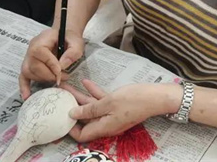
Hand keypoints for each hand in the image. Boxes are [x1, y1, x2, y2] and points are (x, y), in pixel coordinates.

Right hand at [19, 28, 83, 98]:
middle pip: (34, 65)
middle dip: (49, 75)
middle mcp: (31, 48)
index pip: (40, 53)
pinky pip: (22, 77)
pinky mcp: (29, 65)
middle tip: (63, 77)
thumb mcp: (77, 42)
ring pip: (29, 72)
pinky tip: (27, 96)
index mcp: (42, 39)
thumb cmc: (70, 38)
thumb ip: (72, 52)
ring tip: (57, 79)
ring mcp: (28, 57)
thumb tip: (62, 66)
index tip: (61, 72)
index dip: (51, 65)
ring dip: (43, 79)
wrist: (65, 36)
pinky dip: (24, 86)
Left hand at [62, 80, 181, 142]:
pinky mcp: (118, 106)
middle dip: (72, 108)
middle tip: (60, 97)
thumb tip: (73, 115)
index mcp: (104, 127)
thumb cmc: (134, 100)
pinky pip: (102, 101)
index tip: (60, 116)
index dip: (70, 128)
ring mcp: (113, 115)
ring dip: (81, 97)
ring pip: (92, 107)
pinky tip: (86, 82)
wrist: (156, 96)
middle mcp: (107, 123)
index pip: (82, 135)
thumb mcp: (108, 102)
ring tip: (68, 87)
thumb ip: (90, 109)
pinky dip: (94, 93)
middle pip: (85, 119)